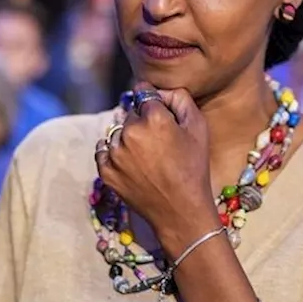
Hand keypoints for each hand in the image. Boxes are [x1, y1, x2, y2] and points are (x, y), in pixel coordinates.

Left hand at [96, 83, 215, 252]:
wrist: (180, 210)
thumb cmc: (194, 168)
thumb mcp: (198, 127)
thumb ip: (181, 99)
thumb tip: (161, 91)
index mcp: (153, 118)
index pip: (143, 92)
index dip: (153, 101)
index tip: (158, 111)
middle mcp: (130, 132)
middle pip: (131, 113)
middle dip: (142, 121)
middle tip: (160, 141)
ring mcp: (115, 153)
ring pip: (117, 132)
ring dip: (128, 138)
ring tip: (147, 157)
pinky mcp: (106, 171)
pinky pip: (103, 150)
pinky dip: (114, 152)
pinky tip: (131, 162)